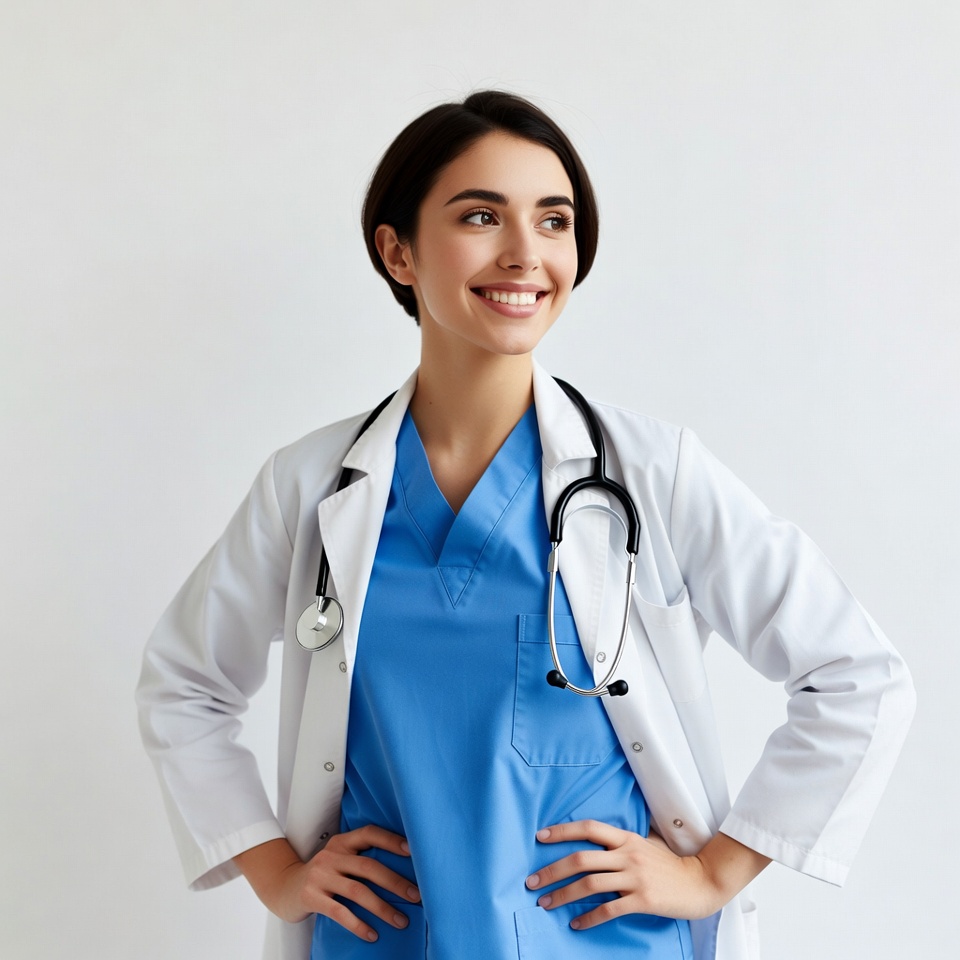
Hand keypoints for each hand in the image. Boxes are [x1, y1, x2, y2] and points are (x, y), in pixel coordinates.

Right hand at [235, 827, 420, 941]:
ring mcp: (320, 876)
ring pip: (358, 891)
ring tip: (401, 921)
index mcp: (342, 842)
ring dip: (382, 908)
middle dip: (395, 882)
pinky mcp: (311, 897)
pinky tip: (372, 934)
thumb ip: (360, 860)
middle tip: (416, 896)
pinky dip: (358, 925)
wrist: (283, 887)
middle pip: (369, 866)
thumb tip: (401, 874)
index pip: (369, 834)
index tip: (413, 851)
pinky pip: (340, 912)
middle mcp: (332, 855)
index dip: (391, 840)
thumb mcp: (338, 859)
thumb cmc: (322, 875)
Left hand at [525, 820, 767, 929]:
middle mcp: (628, 855)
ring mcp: (634, 878)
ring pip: (590, 884)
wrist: (700, 882)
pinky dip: (588, 917)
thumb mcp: (644, 844)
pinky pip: (609, 909)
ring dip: (563, 894)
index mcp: (626, 838)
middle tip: (531, 881)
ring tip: (545, 903)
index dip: (563, 831)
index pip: (589, 828)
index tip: (540, 837)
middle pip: (581, 859)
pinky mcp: (642, 900)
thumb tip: (592, 842)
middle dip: (552, 870)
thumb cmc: (669, 864)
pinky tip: (575, 923)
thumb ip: (620, 843)